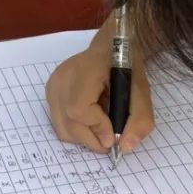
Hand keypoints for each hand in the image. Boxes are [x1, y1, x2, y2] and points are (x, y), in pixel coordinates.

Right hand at [45, 37, 152, 153]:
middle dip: (92, 139)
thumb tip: (125, 147)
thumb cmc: (125, 65)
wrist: (110, 46)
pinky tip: (91, 119)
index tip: (114, 136)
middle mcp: (62, 79)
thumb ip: (139, 118)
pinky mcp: (51, 93)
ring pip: (62, 128)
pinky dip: (77, 129)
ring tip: (101, 127)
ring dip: (84, 137)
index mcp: (85, 71)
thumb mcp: (141, 89)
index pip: (79, 109)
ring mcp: (53, 87)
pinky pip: (60, 123)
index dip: (97, 127)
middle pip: (68, 123)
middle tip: (111, 141)